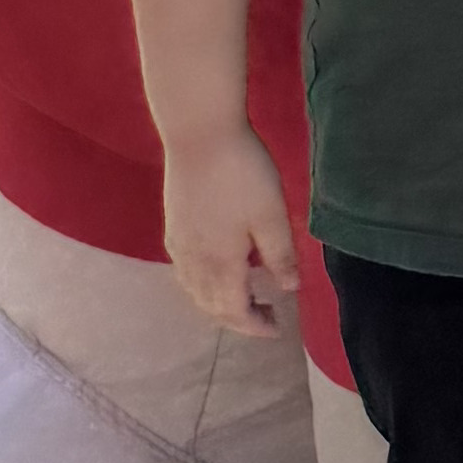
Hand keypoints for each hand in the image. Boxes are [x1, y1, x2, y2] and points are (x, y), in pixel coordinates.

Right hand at [158, 124, 298, 336]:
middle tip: (267, 313)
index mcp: (221, 265)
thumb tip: (289, 289)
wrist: (198, 132)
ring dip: (219, 303)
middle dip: (238, 318)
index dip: (255, 326)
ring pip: (195, 291)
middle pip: (212, 306)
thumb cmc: (242, 173)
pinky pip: (185, 272)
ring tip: (245, 293)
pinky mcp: (173, 225)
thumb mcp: (272, 214)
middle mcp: (194, 262)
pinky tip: (216, 268)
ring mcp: (179, 244)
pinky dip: (202, 284)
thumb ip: (280, 255)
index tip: (277, 329)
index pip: (235, 311)